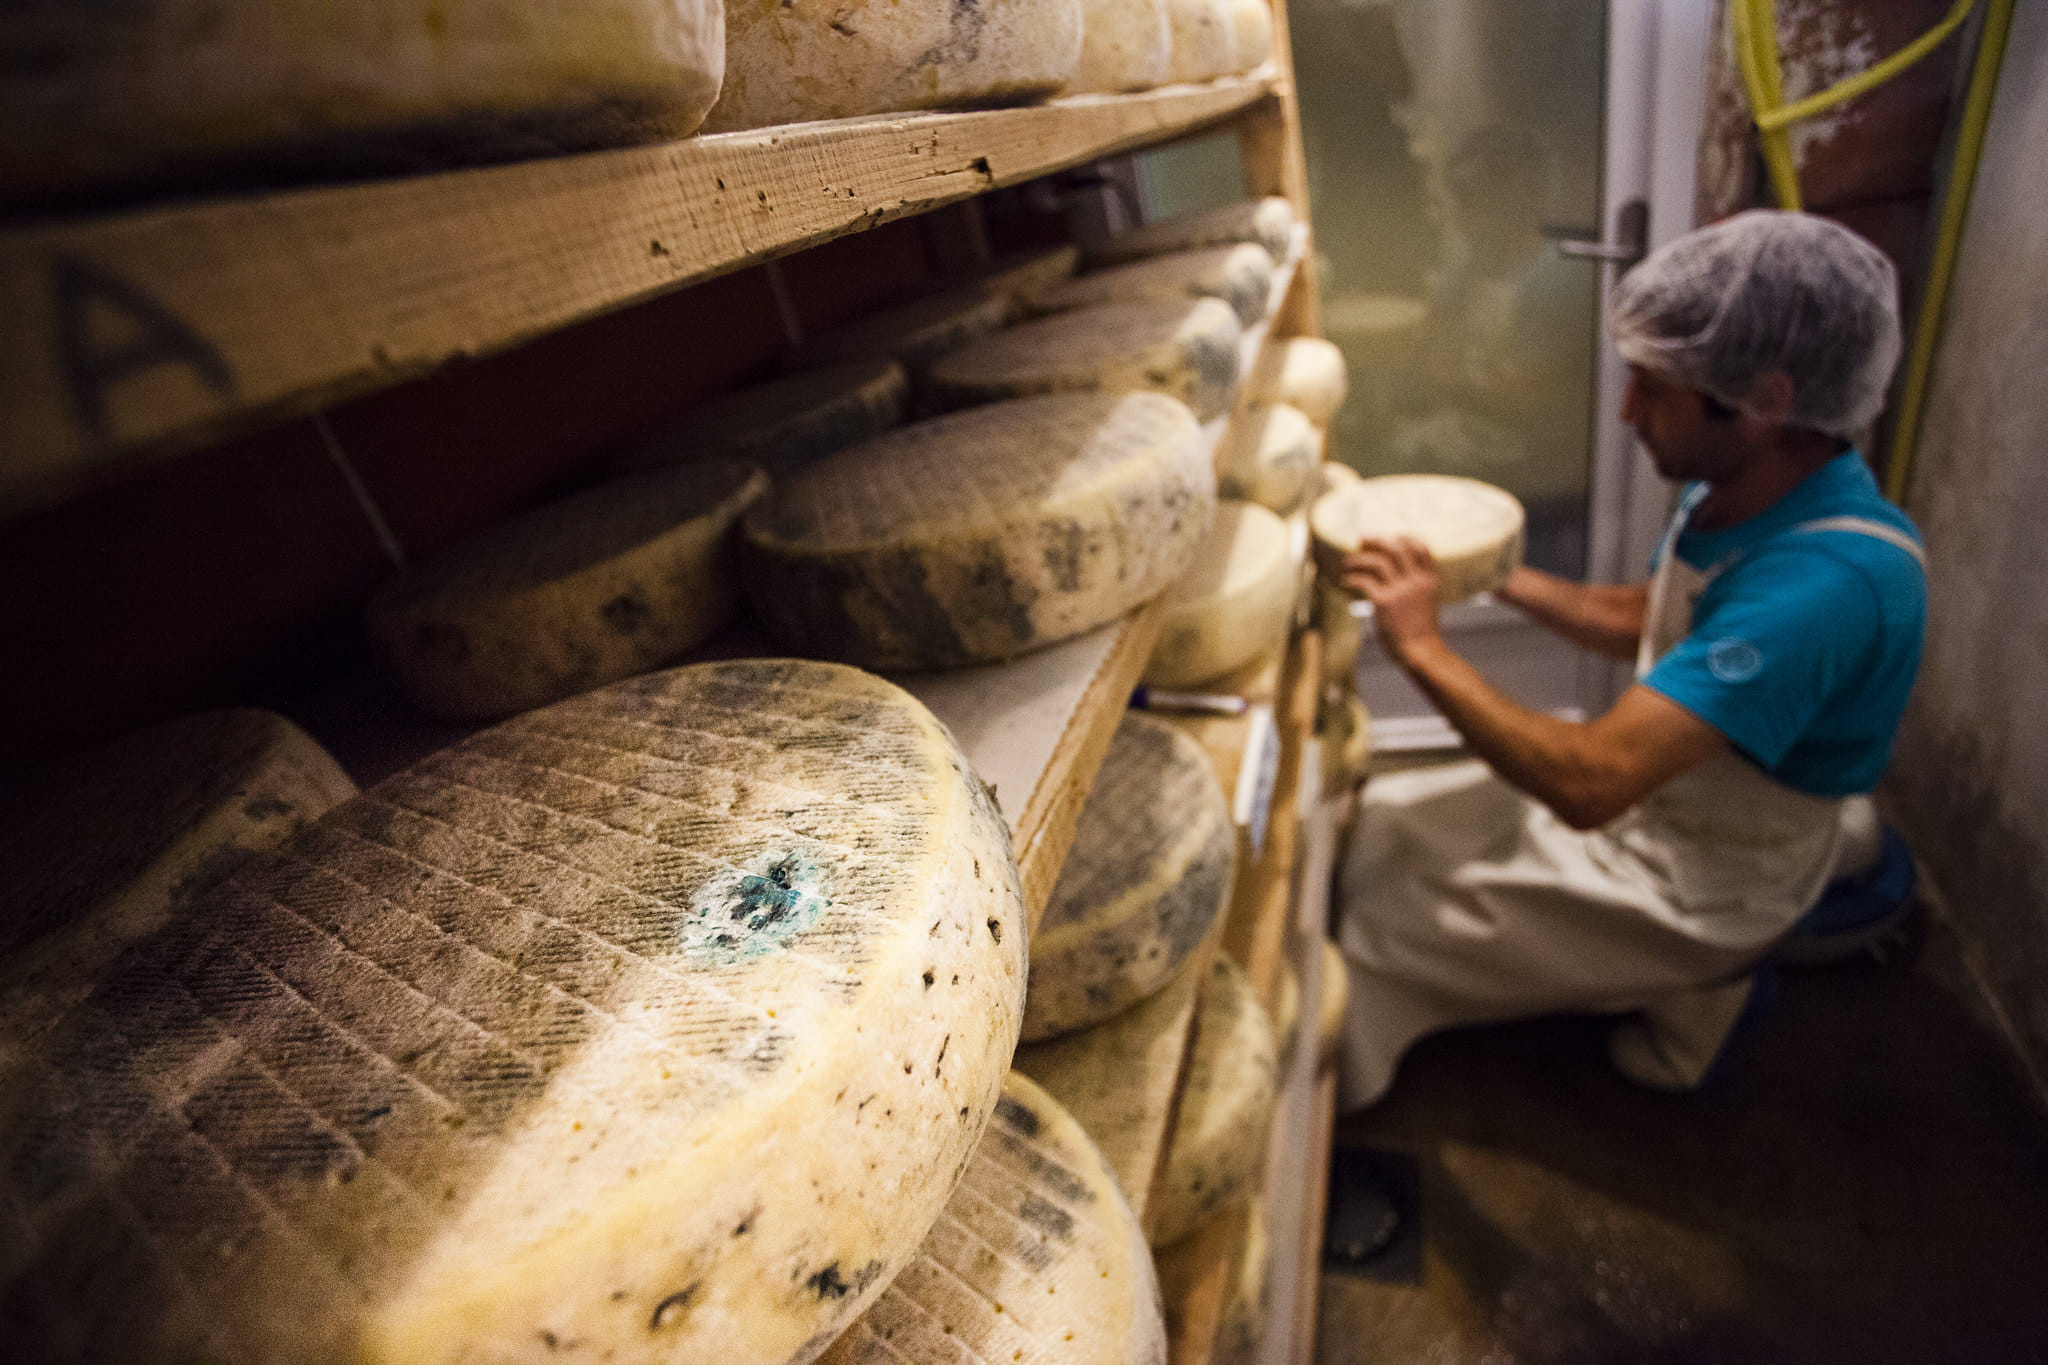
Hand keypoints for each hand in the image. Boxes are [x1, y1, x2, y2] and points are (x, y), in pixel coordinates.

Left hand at [1339, 536, 1443, 666]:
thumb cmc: (1421, 633)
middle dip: (1377, 540)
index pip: (1421, 548)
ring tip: (1347, 563)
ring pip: (1378, 562)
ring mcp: (1400, 591)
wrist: (1421, 653)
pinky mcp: (1384, 603)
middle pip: (1396, 548)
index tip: (1391, 537)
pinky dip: (1351, 579)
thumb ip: (1415, 588)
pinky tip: (1345, 582)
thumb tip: (1397, 579)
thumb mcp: (1426, 604)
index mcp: (1428, 581)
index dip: (1405, 538)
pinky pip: (1363, 581)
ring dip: (1359, 559)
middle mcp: (1416, 582)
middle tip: (1362, 540)